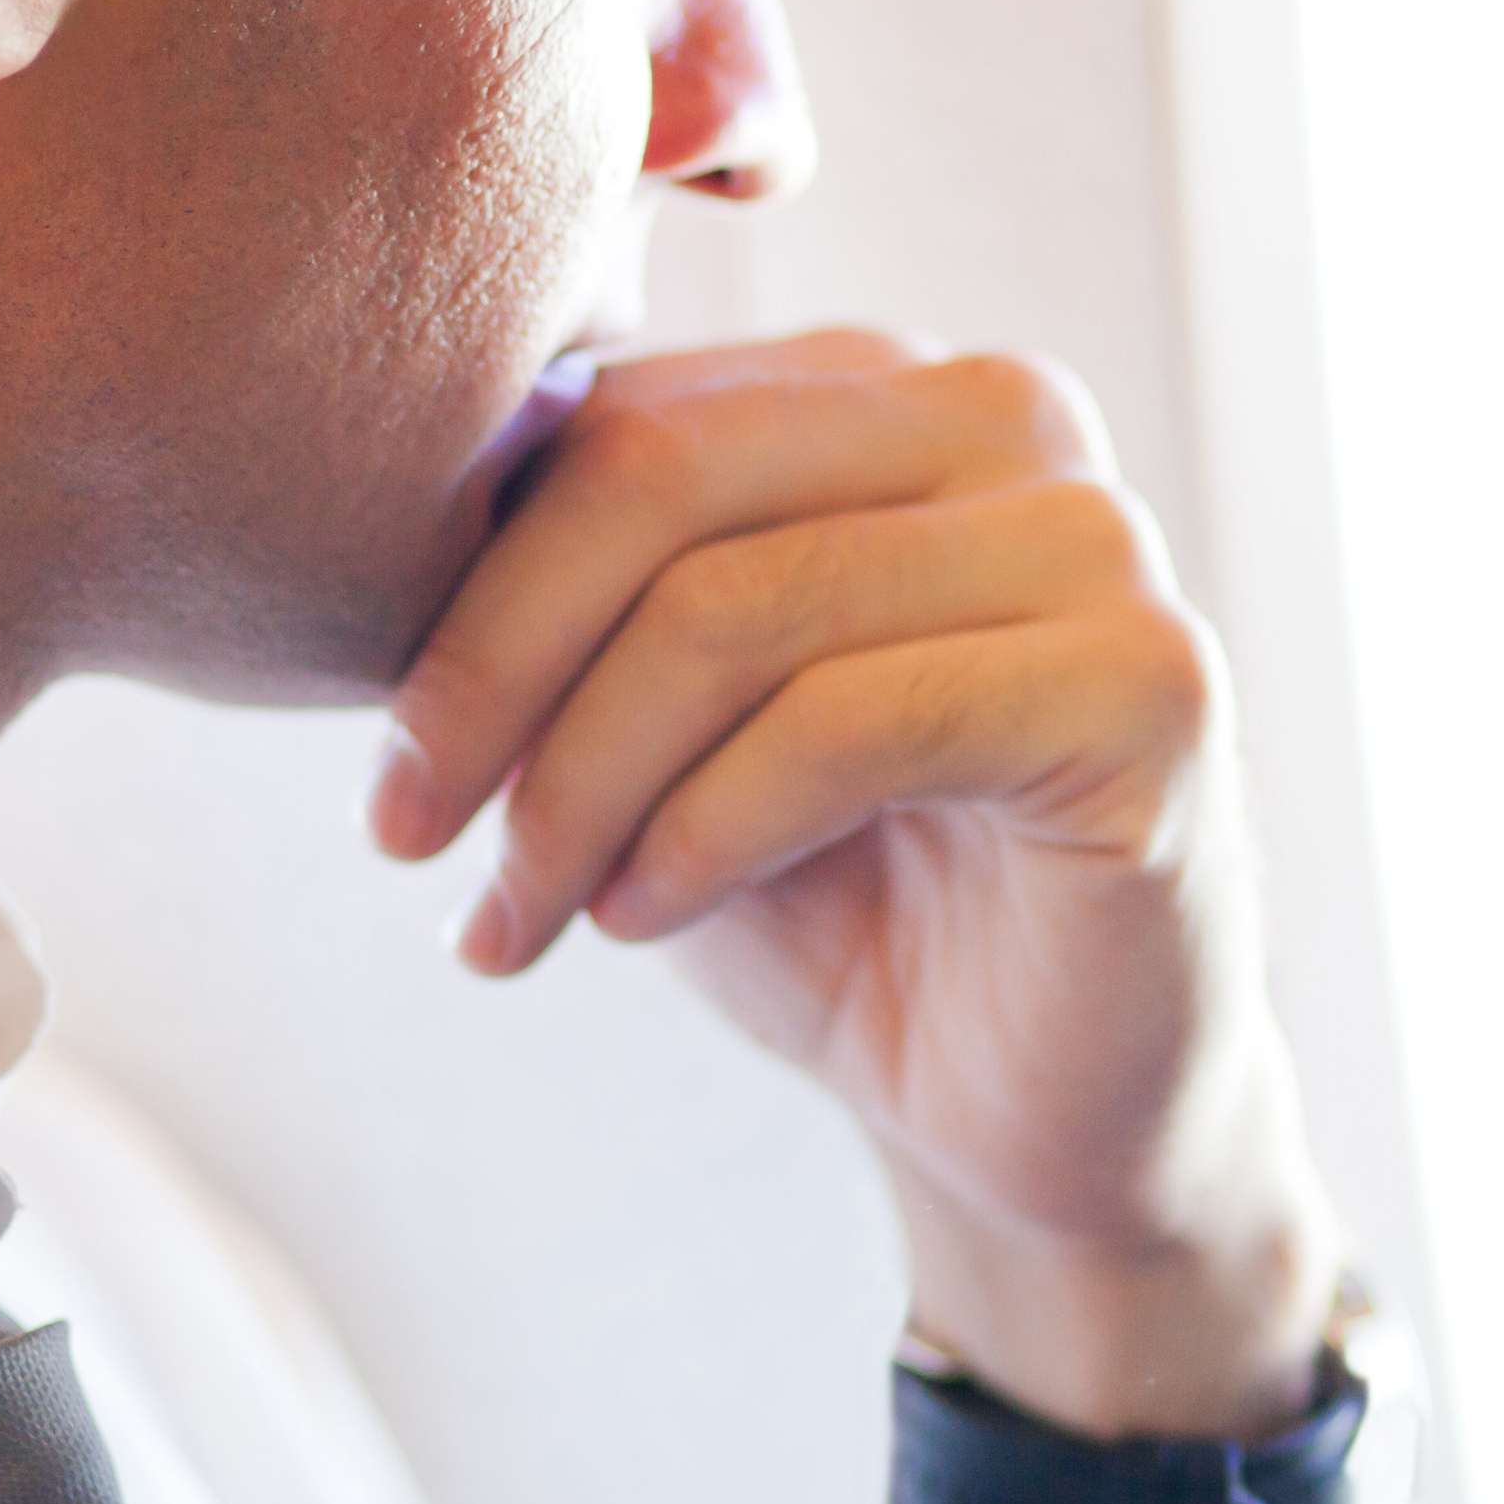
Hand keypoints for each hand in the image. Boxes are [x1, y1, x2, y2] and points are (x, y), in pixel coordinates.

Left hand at [366, 330, 1339, 1441]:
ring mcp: (1098, 540)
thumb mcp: (664, 728)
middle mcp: (1008, 415)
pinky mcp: (1152, 685)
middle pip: (662, 482)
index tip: (385, 771)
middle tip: (405, 840)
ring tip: (520, 922)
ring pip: (738, 608)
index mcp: (884, 388)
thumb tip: (351, 516)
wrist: (1043, 1115)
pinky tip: (644, 919)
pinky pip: (854, 720)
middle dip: (497, 676)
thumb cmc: (839, 903)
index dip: (463, 589)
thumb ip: (569, 598)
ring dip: (581, 788)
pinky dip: (706, 829)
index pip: (621, 418)